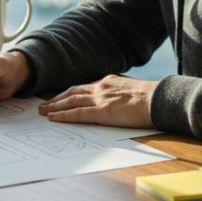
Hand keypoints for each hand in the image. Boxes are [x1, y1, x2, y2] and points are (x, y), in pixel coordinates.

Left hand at [38, 75, 156, 127]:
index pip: (83, 87)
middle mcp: (101, 88)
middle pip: (72, 92)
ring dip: (55, 106)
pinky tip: (54, 118)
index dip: (68, 93)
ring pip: (71, 102)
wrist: (158, 99)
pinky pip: (78, 114)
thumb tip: (113, 101)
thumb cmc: (150, 98)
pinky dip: (64, 116)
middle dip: (56, 99)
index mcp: (108, 82)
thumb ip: (117, 93)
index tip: (58, 98)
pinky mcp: (103, 112)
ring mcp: (101, 99)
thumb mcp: (130, 90)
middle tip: (43, 104)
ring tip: (43, 111)